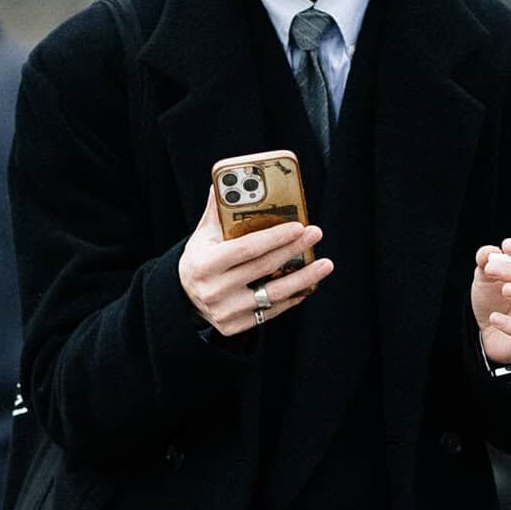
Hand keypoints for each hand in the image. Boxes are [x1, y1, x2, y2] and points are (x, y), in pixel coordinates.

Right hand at [178, 190, 332, 337]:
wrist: (185, 298)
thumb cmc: (200, 260)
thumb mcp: (202, 237)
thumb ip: (216, 213)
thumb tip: (223, 183)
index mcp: (205, 264)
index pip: (246, 249)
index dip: (274, 238)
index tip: (298, 226)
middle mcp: (214, 290)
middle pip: (263, 268)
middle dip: (294, 250)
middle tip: (315, 234)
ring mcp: (226, 311)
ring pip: (273, 294)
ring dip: (303, 279)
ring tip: (325, 264)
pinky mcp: (236, 326)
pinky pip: (271, 311)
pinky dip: (292, 297)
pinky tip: (308, 285)